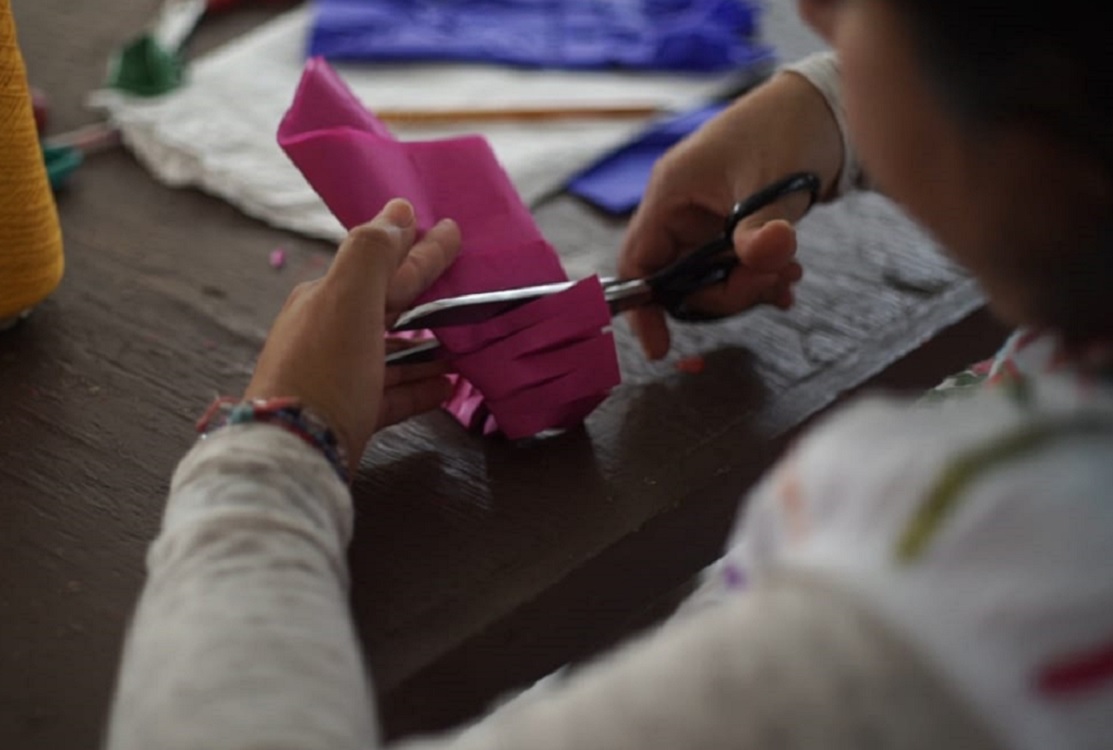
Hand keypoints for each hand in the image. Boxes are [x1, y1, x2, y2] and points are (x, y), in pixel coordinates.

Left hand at [245, 199, 460, 471]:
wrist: (294, 451)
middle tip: (466, 284)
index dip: (420, 248)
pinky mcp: (349, 415)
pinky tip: (448, 387)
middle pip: (388, 306)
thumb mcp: (349, 300)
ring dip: (428, 344)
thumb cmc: (325, 371)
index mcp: (326, 298)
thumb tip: (398, 211)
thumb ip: (374, 253)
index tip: (453, 230)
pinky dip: (421, 386)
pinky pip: (393, 394)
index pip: (383, 265)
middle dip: (426, 294)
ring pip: (392, 352)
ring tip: (464, 342)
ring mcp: (339, 376)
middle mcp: (329, 333)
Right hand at [618, 72, 844, 359]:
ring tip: (788, 273)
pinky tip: (787, 278)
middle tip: (768, 283)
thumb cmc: (785, 128)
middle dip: (724, 294)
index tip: (661, 348)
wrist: (824, 106)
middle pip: (681, 281)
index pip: (638, 263)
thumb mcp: (771, 182)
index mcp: (670, 195)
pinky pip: (734, 269)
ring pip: (711, 280)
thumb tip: (769, 257)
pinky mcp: (732, 226)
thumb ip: (762, 229)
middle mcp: (681, 211)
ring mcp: (706, 220)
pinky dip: (759, 280)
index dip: (643, 308)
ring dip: (747, 287)